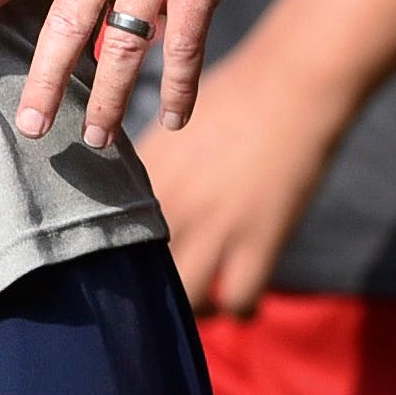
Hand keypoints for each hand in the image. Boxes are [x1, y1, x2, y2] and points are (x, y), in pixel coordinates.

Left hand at [134, 40, 347, 314]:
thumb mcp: (172, 130)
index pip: (105, 232)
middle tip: (161, 291)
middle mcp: (173, 203)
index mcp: (146, 174)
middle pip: (140, 275)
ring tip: (201, 298)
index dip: (109, 256)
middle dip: (147, 291)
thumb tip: (125, 196)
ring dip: (193, 306)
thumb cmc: (231, 99)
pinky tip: (239, 294)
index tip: (115, 266)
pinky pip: (239, 301)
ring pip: (188, 298)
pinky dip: (239, 308)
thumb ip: (148, 167)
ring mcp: (216, 226)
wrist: (291, 86)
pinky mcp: (260, 241)